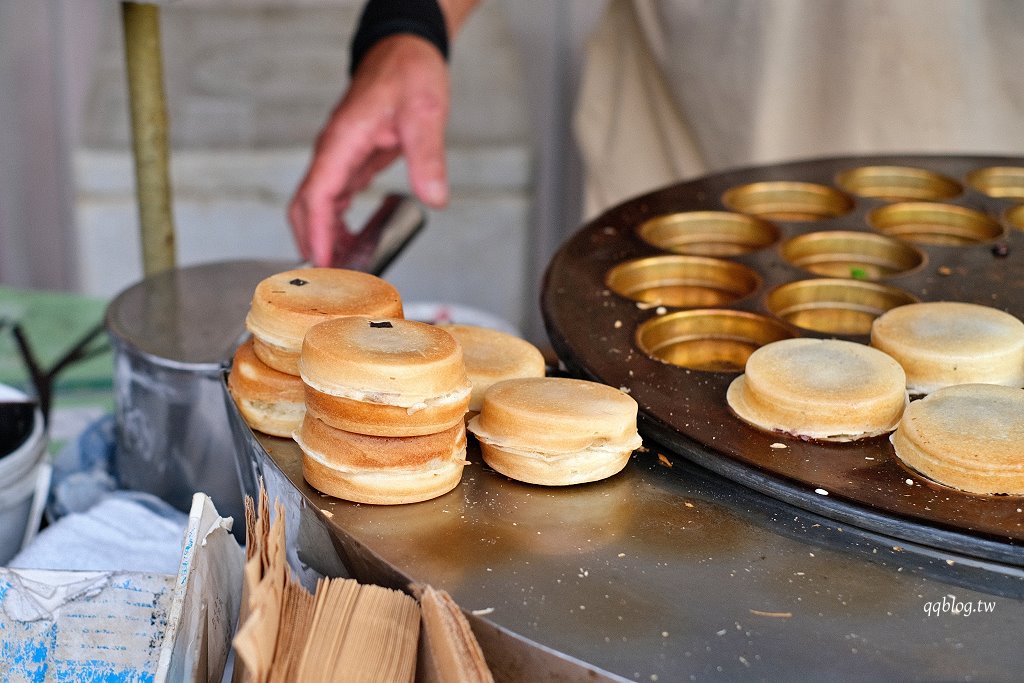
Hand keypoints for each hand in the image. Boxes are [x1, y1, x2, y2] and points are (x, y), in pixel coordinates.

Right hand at [289, 35, 450, 265]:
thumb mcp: (425, 113)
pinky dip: (338, 222)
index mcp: (343, 140)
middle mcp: (334, 149)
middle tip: (330, 278)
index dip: (317, 232)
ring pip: (318, 203)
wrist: (405, 51)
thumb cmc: (409, 73)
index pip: (317, 194)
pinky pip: (335, 197)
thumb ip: (427, 156)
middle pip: (306, 204)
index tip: (322, 262)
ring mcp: (340, 155)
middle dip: (313, 241)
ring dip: (325, 235)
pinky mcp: (351, 159)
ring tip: (343, 269)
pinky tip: (352, 242)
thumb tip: (434, 197)